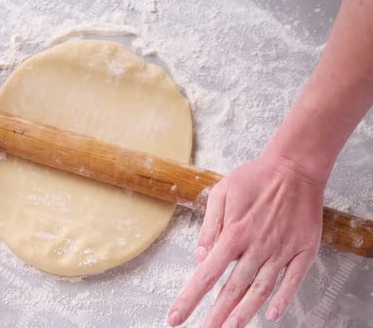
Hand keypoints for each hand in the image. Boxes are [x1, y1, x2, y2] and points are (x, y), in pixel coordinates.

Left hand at [167, 154, 323, 326]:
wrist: (294, 166)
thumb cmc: (254, 177)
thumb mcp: (220, 194)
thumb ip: (209, 227)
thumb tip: (201, 258)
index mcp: (233, 234)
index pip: (207, 274)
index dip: (190, 298)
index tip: (176, 317)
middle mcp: (256, 248)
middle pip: (233, 289)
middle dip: (216, 315)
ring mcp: (281, 251)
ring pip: (261, 290)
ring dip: (244, 313)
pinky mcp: (303, 251)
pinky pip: (293, 281)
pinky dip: (283, 299)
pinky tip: (272, 315)